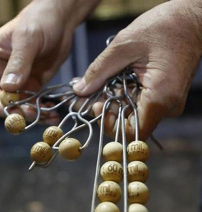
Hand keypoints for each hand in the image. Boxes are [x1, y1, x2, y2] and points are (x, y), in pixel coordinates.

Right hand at [0, 0, 98, 121]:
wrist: (60, 21)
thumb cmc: (40, 20)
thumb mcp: (28, 38)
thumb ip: (19, 62)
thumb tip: (9, 88)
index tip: (11, 112)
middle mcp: (0, 73)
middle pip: (4, 101)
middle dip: (18, 112)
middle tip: (35, 116)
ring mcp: (17, 81)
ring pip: (20, 106)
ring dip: (33, 115)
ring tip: (49, 118)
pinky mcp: (32, 86)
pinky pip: (34, 103)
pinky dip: (42, 111)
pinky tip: (53, 114)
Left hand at [73, 0, 201, 139]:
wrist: (191, 19)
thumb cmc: (164, 26)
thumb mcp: (124, 45)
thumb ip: (99, 70)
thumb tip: (79, 90)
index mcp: (160, 97)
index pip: (132, 133)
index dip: (110, 125)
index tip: (97, 107)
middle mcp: (166, 106)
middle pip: (128, 123)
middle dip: (105, 110)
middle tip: (87, 95)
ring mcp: (165, 103)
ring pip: (131, 113)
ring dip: (111, 101)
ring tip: (96, 85)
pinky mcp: (162, 96)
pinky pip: (138, 104)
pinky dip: (122, 95)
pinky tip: (111, 82)